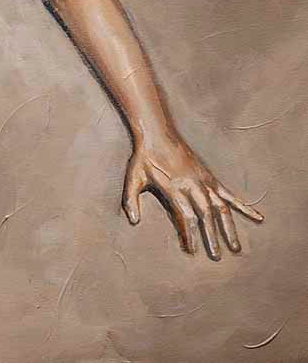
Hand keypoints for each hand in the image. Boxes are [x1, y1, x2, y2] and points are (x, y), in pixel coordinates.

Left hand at [122, 135, 262, 259]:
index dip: (190, 235)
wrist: (158, 133)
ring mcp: (204, 181)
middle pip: (206, 215)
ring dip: (229, 228)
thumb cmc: (144, 157)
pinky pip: (230, 194)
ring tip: (235, 247)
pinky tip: (258, 217)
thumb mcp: (133, 177)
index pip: (186, 216)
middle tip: (216, 257)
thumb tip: (134, 221)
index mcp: (174, 187)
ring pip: (221, 208)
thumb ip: (131, 200)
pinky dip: (244, 207)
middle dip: (212, 237)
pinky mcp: (210, 177)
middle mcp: (193, 185)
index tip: (192, 250)